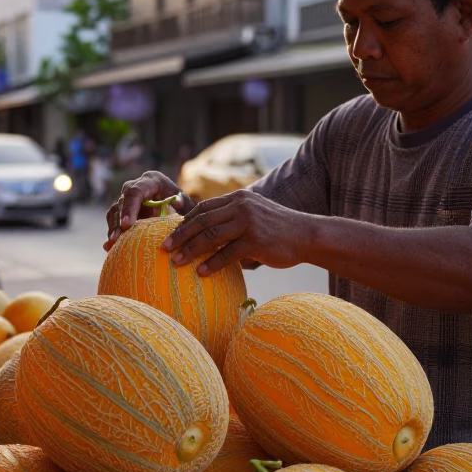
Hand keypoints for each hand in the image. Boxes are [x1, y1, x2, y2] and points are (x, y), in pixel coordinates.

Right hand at [104, 171, 190, 249]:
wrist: (178, 206)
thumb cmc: (184, 205)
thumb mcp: (187, 204)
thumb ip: (184, 203)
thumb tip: (176, 202)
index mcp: (152, 180)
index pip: (136, 192)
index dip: (129, 207)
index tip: (127, 225)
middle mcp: (137, 185)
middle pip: (123, 200)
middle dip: (118, 220)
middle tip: (116, 238)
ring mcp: (128, 197)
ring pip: (115, 210)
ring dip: (113, 227)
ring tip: (112, 244)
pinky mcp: (123, 209)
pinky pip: (114, 219)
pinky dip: (113, 231)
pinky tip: (110, 246)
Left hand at [161, 190, 309, 275]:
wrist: (307, 235)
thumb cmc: (278, 229)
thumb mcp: (254, 214)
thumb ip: (232, 219)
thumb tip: (205, 234)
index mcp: (238, 198)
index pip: (203, 208)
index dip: (184, 222)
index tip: (169, 235)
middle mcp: (241, 206)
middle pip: (202, 220)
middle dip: (180, 235)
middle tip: (164, 248)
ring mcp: (249, 223)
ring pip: (211, 236)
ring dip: (191, 250)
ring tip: (176, 262)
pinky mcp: (257, 241)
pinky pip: (228, 254)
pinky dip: (212, 264)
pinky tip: (201, 273)